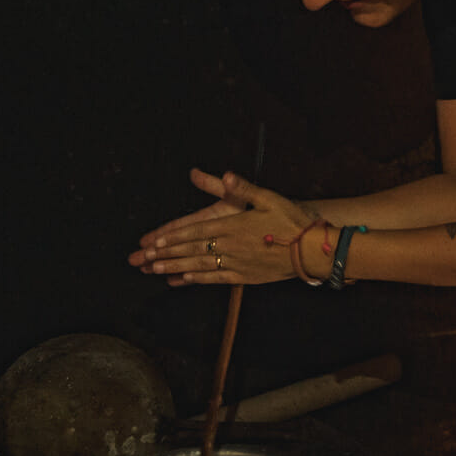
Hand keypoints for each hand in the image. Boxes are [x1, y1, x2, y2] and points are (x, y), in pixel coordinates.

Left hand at [128, 169, 321, 284]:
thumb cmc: (292, 221)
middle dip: (166, 254)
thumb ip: (244, 188)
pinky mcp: (244, 276)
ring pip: (199, 266)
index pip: (195, 231)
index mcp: (233, 226)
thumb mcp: (269, 198)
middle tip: (144, 257)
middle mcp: (230, 246)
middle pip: (192, 250)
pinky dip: (197, 279)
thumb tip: (226, 175)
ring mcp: (236, 263)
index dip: (172, 237)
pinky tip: (183, 280)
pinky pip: (215, 279)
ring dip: (175, 268)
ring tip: (154, 270)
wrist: (311, 251)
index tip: (153, 240)